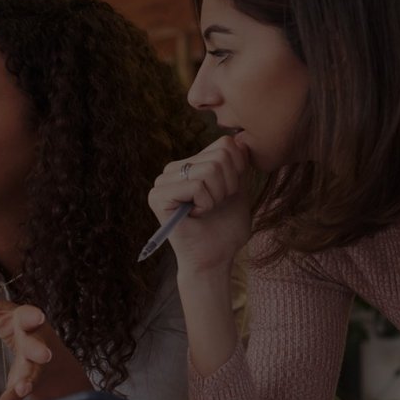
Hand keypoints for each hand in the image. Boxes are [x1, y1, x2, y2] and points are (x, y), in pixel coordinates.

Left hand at [0, 279, 87, 399]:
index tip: (37, 317)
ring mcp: (34, 369)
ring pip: (32, 376)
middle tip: (44, 355)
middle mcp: (35, 345)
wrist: (52, 362)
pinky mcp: (26, 387)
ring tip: (22, 389)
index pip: (30, 317)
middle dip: (40, 351)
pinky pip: (13, 399)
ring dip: (28, 382)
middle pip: (38, 348)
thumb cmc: (21, 329)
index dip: (33, 317)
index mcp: (27, 323)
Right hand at [147, 134, 252, 275]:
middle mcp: (173, 169)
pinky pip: (197, 185)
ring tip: (206, 210)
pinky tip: (196, 216)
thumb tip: (242, 140)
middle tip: (216, 205)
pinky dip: (205, 204)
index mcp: (190, 163)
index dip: (238, 170)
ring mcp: (162, 182)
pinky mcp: (157, 197)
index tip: (228, 193)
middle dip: (229, 185)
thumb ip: (238, 164)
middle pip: (221, 155)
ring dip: (218, 196)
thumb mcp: (239, 189)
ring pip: (210, 169)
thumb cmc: (226, 228)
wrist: (215, 258)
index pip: (226, 144)